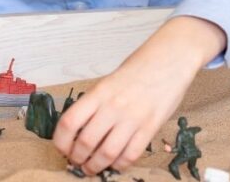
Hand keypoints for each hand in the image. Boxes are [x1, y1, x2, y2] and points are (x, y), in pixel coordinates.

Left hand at [52, 16, 225, 174]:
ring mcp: (132, 118)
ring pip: (107, 153)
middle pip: (86, 142)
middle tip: (77, 162)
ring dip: (96, 166)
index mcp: (98, 93)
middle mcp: (113, 106)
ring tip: (92, 168)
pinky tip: (115, 164)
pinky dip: (119, 165)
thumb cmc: (138, 70)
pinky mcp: (150, 128)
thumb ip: (94, 104)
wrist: (169, 61)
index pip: (69, 122)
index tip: (62, 149)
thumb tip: (78, 130)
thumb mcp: (107, 82)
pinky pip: (130, 154)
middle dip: (77, 158)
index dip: (60, 141)